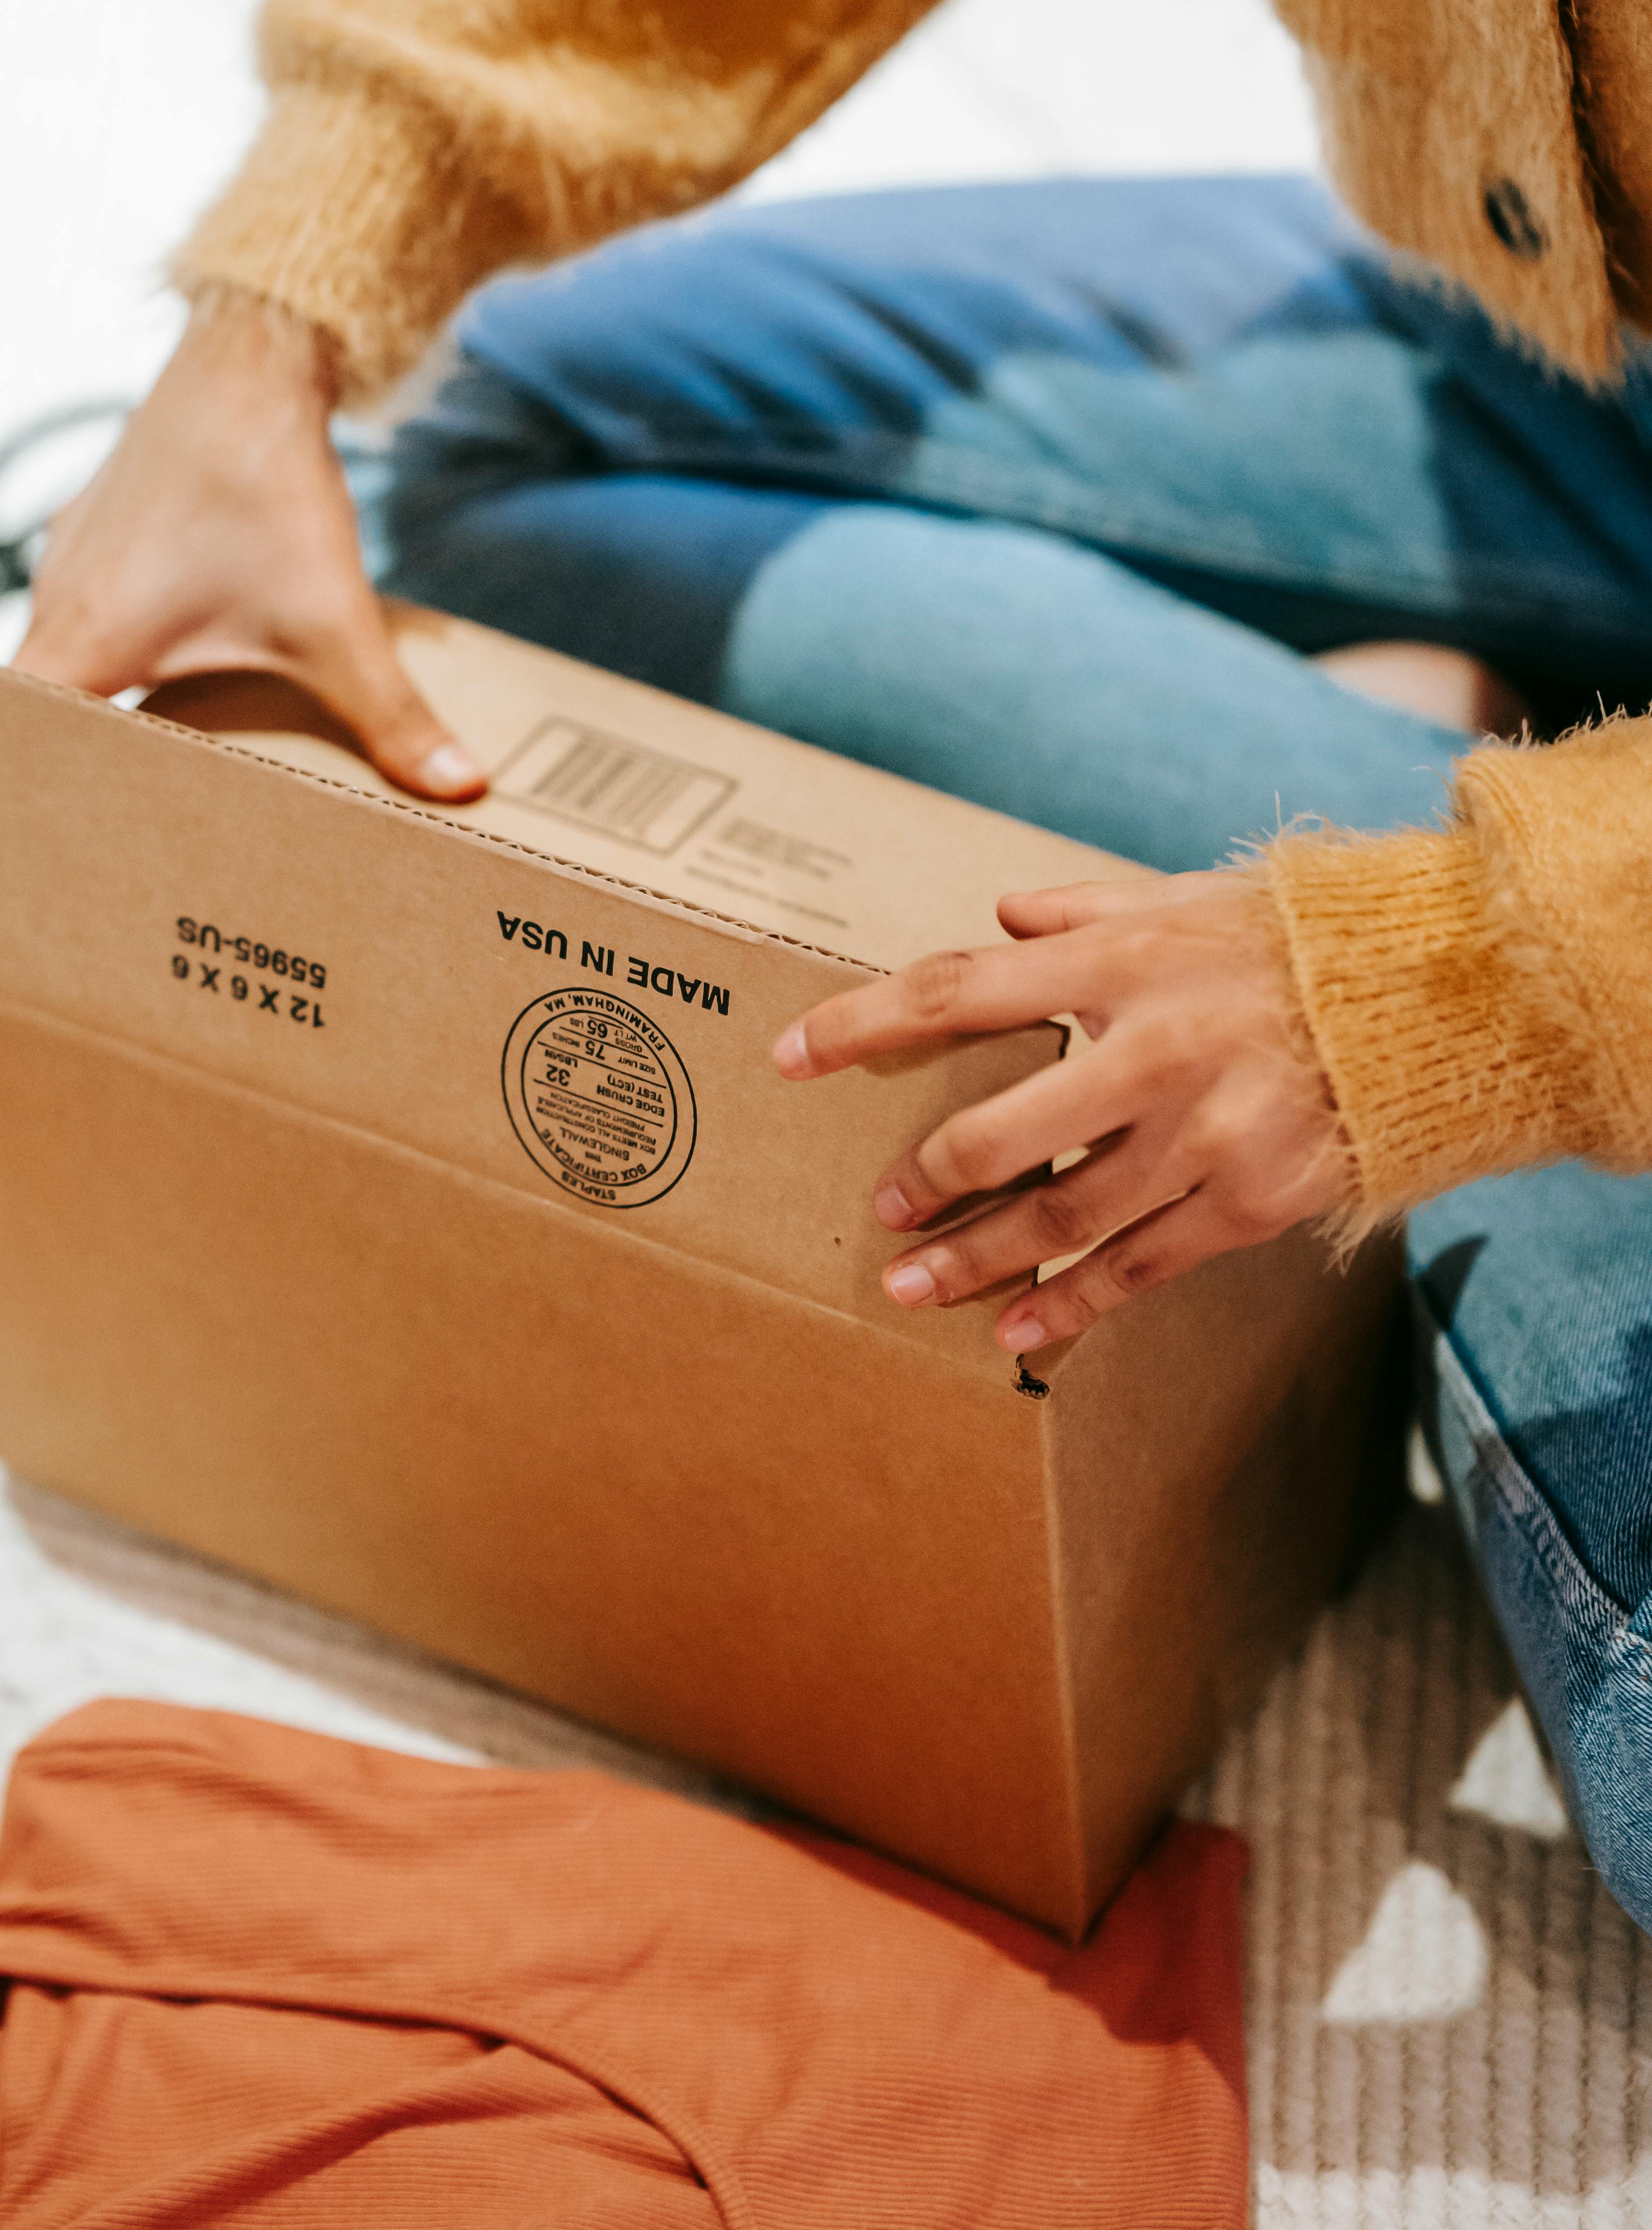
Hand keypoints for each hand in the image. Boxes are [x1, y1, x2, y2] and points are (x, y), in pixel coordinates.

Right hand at [0, 288, 484, 854]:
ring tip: (62, 798)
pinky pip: (80, 626)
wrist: (253, 360)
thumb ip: (389, 717)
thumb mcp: (332, 618)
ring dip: (46, 729)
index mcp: (80, 643)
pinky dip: (93, 669)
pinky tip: (146, 694)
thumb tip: (459, 791)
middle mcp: (57, 606)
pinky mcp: (104, 543)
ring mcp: (74, 569)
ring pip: (43, 671)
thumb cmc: (270, 485)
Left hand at [771, 869, 1346, 1353]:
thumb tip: (1003, 917)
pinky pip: (1140, 1266)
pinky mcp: (1249, 1199)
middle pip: (997, 1130)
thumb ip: (1086, 911)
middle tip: (881, 1210)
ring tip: (911, 1289)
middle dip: (927, 1179)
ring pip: (1061, 1215)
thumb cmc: (1296, 939)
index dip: (861, 1027)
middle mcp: (1148, 1051)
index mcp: (1117, 966)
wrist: (1439, 995)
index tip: (789, 1056)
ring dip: (977, 1258)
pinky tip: (1017, 1328)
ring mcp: (1201, 1134)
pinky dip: (1072, 1303)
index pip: (955, 991)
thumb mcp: (1186, 901)